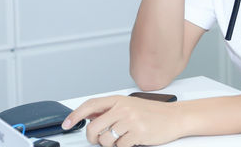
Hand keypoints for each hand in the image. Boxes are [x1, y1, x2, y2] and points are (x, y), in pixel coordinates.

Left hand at [62, 95, 182, 146]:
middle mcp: (123, 108)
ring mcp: (130, 120)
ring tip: (121, 138)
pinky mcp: (138, 133)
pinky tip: (132, 140)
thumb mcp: (129, 105)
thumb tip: (89, 115)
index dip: (75, 115)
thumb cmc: (152, 112)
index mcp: (118, 100)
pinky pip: (120, 146)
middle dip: (93, 138)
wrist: (174, 117)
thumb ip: (109, 110)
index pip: (90, 105)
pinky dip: (123, 146)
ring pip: (106, 140)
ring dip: (111, 144)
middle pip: (94, 128)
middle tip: (99, 140)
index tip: (66, 123)